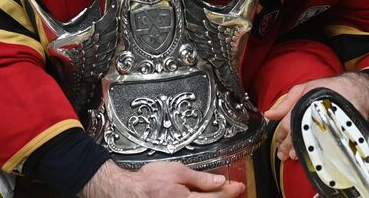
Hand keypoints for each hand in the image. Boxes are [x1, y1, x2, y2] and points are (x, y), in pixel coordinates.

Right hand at [81, 160, 242, 197]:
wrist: (128, 192)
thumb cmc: (149, 181)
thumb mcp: (177, 172)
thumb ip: (200, 178)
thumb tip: (220, 181)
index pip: (216, 196)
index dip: (230, 191)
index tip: (239, 185)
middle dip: (226, 196)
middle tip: (236, 189)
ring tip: (225, 193)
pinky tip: (207, 196)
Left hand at [262, 72, 368, 163]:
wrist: (357, 91)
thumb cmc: (329, 88)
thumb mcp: (304, 88)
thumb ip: (286, 102)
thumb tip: (269, 114)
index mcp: (304, 103)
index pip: (288, 124)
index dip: (281, 136)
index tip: (277, 142)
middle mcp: (314, 114)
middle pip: (297, 134)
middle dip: (287, 146)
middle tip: (283, 154)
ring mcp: (326, 123)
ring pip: (309, 141)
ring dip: (299, 150)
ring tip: (293, 156)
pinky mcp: (338, 130)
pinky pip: (324, 143)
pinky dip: (316, 150)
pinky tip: (310, 155)